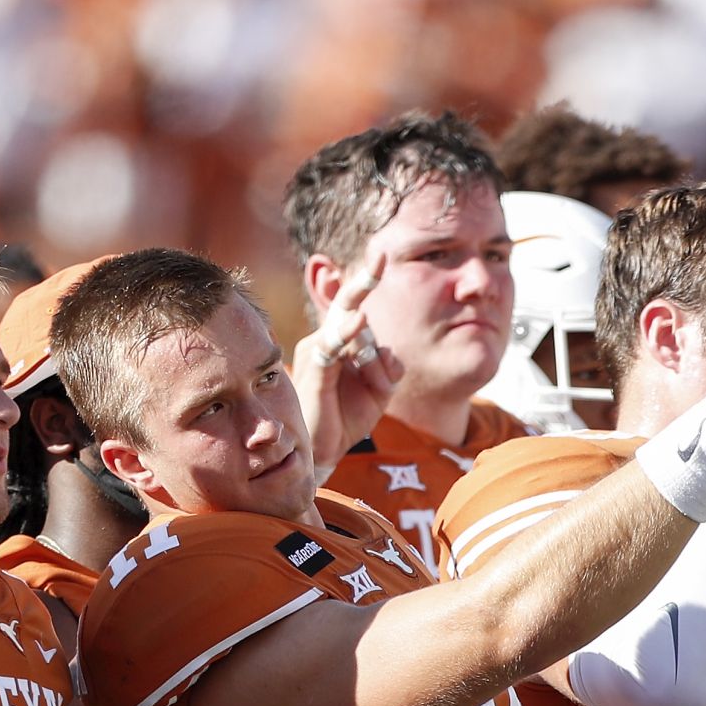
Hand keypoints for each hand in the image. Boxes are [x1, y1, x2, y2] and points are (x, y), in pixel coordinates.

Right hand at [294, 254, 400, 481]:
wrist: (325, 451)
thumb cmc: (347, 417)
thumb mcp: (380, 390)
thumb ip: (390, 367)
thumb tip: (390, 351)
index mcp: (340, 341)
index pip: (354, 305)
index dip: (365, 279)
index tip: (381, 253)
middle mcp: (324, 340)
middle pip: (347, 306)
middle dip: (363, 281)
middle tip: (379, 255)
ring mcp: (317, 353)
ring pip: (350, 332)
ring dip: (370, 357)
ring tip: (372, 367)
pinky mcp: (315, 370)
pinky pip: (332, 347)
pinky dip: (345, 333)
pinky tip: (358, 320)